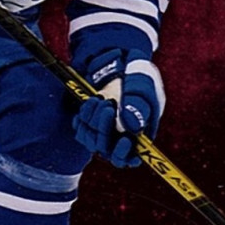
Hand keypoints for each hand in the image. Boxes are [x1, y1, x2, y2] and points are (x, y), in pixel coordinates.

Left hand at [72, 49, 165, 167]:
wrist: (122, 65)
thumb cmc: (139, 80)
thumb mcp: (144, 90)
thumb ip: (139, 108)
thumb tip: (130, 127)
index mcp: (138, 136)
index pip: (129, 158)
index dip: (125, 155)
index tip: (126, 140)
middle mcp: (119, 137)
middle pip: (106, 149)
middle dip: (105, 129)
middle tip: (107, 106)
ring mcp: (103, 131)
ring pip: (91, 140)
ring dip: (93, 120)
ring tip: (100, 99)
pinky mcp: (90, 122)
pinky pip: (80, 129)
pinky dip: (83, 116)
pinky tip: (92, 101)